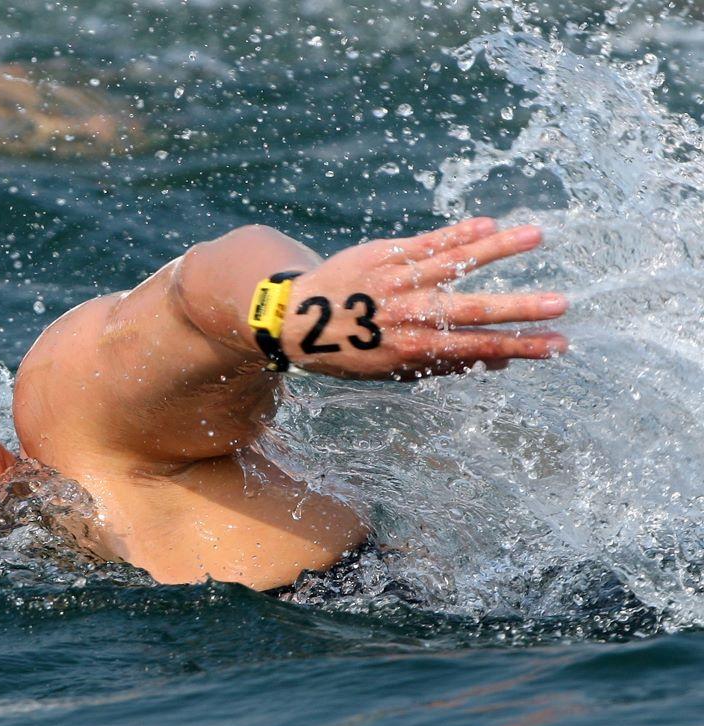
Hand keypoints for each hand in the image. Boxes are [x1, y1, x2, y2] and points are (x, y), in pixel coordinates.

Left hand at [280, 218, 567, 378]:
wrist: (297, 320)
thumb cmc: (349, 351)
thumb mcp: (391, 371)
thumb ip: (443, 366)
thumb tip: (497, 363)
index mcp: (416, 349)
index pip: (479, 349)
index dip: (521, 347)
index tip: (559, 345)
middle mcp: (411, 315)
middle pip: (474, 310)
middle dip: (520, 308)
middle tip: (561, 303)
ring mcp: (399, 281)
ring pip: (455, 262)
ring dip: (498, 249)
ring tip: (535, 235)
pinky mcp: (385, 254)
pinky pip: (427, 241)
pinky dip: (458, 232)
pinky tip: (489, 222)